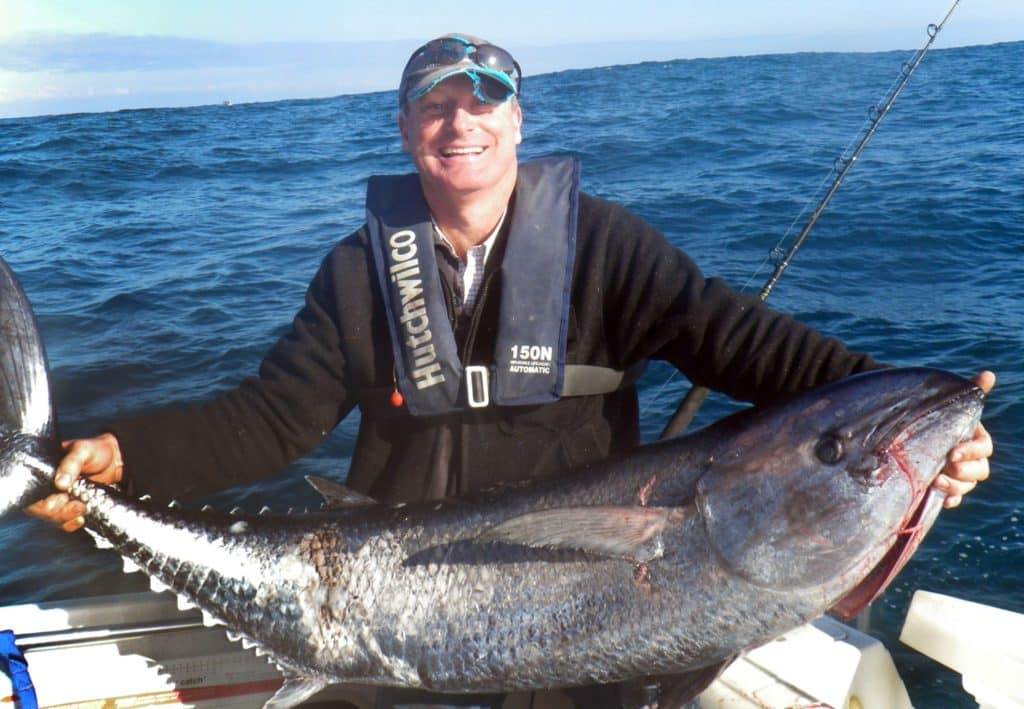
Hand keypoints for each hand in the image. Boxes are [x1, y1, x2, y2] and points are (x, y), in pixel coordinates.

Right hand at [24, 433, 123, 531]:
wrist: (116, 459)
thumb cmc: (96, 450)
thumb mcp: (83, 450)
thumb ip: (71, 464)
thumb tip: (59, 483)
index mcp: (44, 473)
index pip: (33, 494)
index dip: (43, 503)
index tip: (62, 499)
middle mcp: (49, 488)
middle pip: (41, 510)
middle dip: (58, 512)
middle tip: (78, 505)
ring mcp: (60, 498)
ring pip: (53, 518)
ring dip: (66, 519)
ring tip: (83, 508)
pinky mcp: (72, 506)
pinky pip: (65, 522)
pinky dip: (71, 523)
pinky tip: (81, 519)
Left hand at [935, 371, 994, 508]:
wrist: (905, 430)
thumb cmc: (931, 415)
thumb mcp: (946, 403)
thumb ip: (969, 392)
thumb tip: (988, 374)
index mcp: (974, 438)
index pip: (984, 449)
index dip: (971, 452)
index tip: (952, 452)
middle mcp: (969, 459)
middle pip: (980, 471)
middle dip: (965, 471)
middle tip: (947, 468)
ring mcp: (957, 475)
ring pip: (966, 486)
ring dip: (955, 487)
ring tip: (936, 482)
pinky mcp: (942, 487)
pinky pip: (951, 499)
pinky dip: (948, 500)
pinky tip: (939, 499)